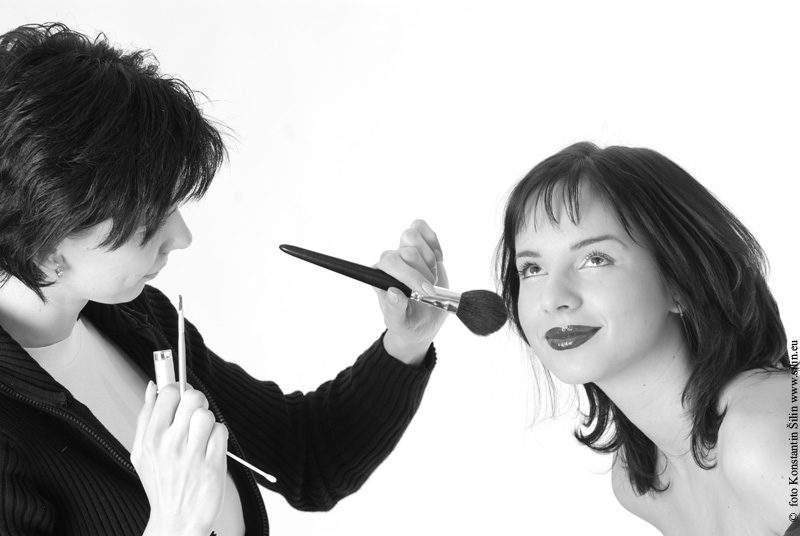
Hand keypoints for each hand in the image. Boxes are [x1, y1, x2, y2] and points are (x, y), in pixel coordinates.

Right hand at [131, 382, 227, 535]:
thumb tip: (151, 386)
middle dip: (197, 403)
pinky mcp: (213, 465)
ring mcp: (192, 455)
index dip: (178, 390)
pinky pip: (222, 432)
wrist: (177, 522)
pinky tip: (210, 449)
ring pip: (208, 414)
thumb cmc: (161, 485)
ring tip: (201, 436)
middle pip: (192, 397)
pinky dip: (219, 437)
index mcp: (151, 438)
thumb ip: (145, 416)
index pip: (168, 393)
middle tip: (194, 417)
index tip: (180, 399)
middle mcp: (170, 445)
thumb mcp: (141, 453)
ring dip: (208, 422)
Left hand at [374, 219, 447, 365]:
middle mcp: (389, 262)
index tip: (426, 292)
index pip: (390, 264)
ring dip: (429, 259)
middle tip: (430, 292)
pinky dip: (433, 243)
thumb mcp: (400, 323)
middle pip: (407, 251)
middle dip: (424, 273)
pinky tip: (437, 260)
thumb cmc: (408, 322)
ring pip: (414, 236)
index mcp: (379, 278)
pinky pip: (423, 228)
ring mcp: (403, 251)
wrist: (425, 320)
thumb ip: (395, 309)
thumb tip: (393, 292)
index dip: (411, 276)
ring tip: (432, 277)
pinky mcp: (418, 244)